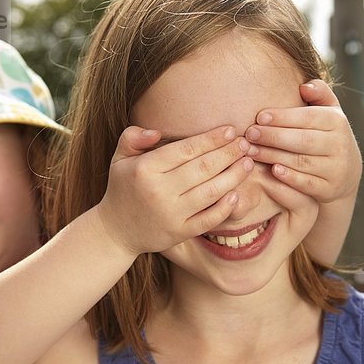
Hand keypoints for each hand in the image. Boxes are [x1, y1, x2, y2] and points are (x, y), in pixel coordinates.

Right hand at [97, 125, 254, 254]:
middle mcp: (159, 191)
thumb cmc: (122, 189)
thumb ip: (133, 137)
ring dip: (233, 176)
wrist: (115, 231)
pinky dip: (225, 207)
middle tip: (245, 143)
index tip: (230, 130)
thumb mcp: (119, 158)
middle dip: (228, 153)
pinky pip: (208, 219)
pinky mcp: (179, 233)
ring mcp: (171, 214)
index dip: (211, 139)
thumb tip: (157, 132)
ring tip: (248, 163)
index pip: (186, 149)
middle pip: (203, 168)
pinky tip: (237, 193)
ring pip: (210, 192)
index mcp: (145, 169)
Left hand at [244, 79, 361, 203]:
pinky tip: (272, 171)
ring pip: (302, 161)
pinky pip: (308, 183)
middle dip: (273, 136)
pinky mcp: (329, 189)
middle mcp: (340, 145)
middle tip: (249, 134)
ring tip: (251, 151)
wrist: (344, 173)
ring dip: (274, 156)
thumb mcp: (328, 112)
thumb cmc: (325, 135)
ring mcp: (336, 168)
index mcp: (337, 122)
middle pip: (303, 140)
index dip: (283, 117)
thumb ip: (319, 94)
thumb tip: (304, 86)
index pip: (308, 117)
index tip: (259, 117)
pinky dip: (290, 178)